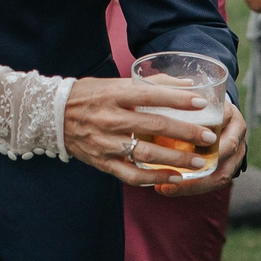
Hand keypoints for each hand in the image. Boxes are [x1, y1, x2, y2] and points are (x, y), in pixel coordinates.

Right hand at [62, 76, 245, 193]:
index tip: (201, 103)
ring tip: (198, 162)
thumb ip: (151, 84)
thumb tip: (187, 84)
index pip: (151, 95)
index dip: (178, 99)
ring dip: (175, 159)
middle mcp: (109, 118)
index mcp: (114, 94)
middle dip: (185, 132)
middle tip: (207, 137)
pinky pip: (131, 175)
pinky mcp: (101, 161)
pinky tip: (173, 178)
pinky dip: (153, 178)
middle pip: (153, 125)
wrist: (52, 116)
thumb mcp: (116, 82)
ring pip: (146, 154)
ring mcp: (105, 142)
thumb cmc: (90, 95)